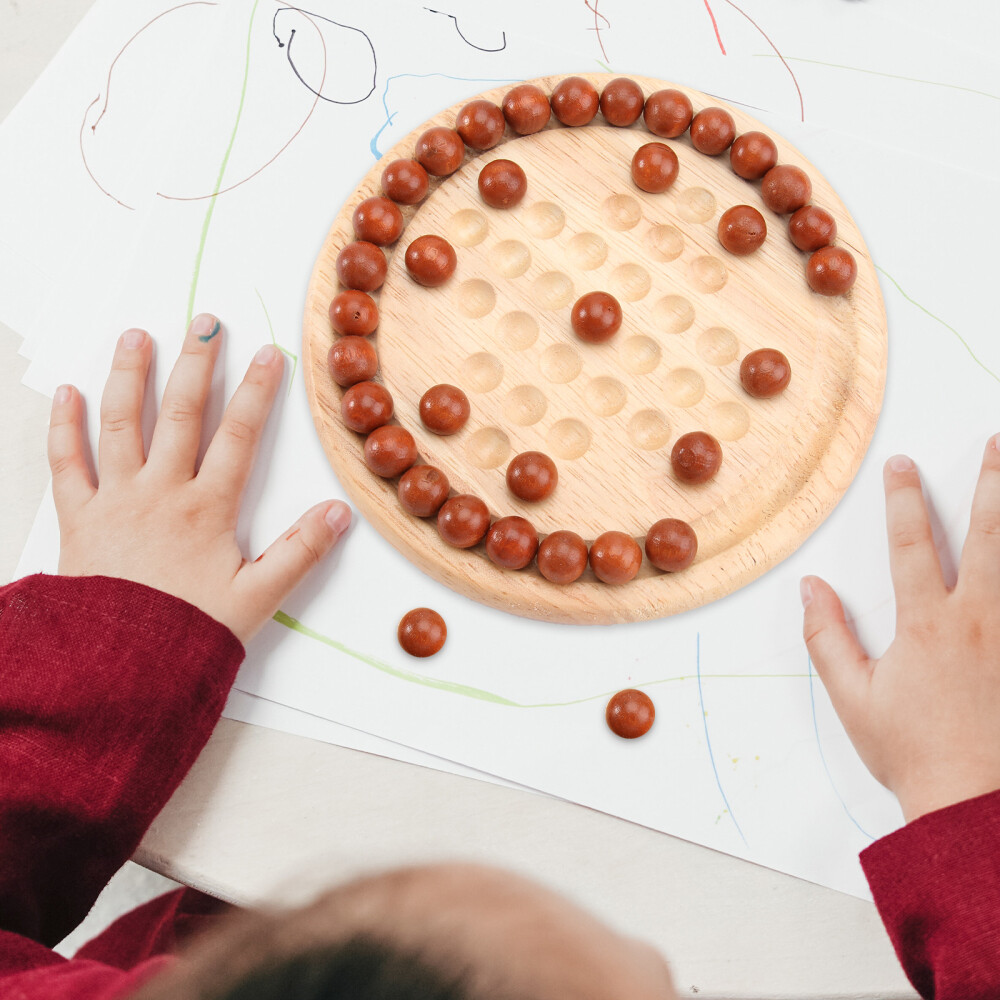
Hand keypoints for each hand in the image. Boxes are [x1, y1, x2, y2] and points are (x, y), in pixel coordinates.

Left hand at [48, 314, 351, 642]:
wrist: (117, 669)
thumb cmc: (188, 634)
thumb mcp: (258, 598)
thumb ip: (300, 552)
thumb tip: (339, 513)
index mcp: (206, 509)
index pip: (239, 437)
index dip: (258, 392)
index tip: (268, 354)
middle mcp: (160, 493)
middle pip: (182, 415)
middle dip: (197, 365)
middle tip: (206, 323)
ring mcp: (115, 501)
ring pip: (122, 425)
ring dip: (130, 377)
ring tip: (137, 337)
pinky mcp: (78, 519)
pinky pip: (66, 464)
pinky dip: (64, 426)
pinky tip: (68, 393)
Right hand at [801, 439, 999, 821]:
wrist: (976, 805)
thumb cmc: (914, 753)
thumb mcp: (853, 697)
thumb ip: (827, 636)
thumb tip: (811, 588)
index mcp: (927, 625)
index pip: (911, 544)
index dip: (904, 499)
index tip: (904, 465)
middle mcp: (978, 621)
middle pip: (988, 536)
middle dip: (990, 484)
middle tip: (996, 445)